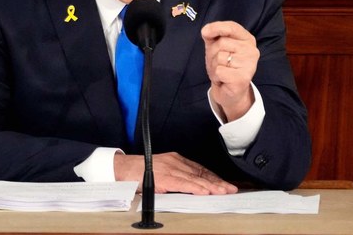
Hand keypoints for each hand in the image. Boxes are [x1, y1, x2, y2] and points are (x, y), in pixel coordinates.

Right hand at [113, 152, 237, 194]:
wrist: (122, 169)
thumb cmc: (140, 173)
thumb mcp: (162, 173)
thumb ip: (176, 179)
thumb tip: (193, 190)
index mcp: (176, 160)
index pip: (200, 170)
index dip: (214, 178)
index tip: (225, 184)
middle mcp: (175, 161)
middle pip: (201, 173)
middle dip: (217, 182)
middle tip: (231, 189)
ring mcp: (170, 168)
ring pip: (195, 178)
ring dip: (211, 186)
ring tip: (223, 192)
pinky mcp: (164, 176)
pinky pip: (183, 183)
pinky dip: (195, 187)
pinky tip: (205, 191)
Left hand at [201, 21, 258, 121]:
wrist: (229, 90)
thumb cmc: (224, 66)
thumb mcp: (216, 47)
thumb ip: (212, 35)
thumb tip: (206, 30)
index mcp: (247, 39)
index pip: (232, 27)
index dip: (216, 27)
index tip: (204, 32)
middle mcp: (252, 50)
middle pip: (221, 43)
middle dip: (213, 54)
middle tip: (219, 63)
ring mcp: (249, 64)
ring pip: (219, 57)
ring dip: (214, 66)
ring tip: (222, 72)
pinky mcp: (243, 78)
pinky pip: (219, 70)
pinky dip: (216, 76)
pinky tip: (224, 80)